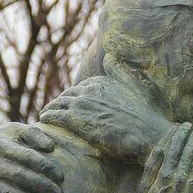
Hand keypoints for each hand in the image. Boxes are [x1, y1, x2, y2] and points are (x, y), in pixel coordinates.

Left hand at [39, 61, 171, 160]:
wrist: (149, 136)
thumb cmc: (146, 116)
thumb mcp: (137, 87)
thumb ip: (120, 71)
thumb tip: (109, 57)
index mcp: (101, 81)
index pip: (79, 89)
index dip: (73, 99)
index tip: (70, 109)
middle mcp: (89, 89)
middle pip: (65, 96)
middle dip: (59, 105)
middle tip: (53, 116)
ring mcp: (81, 104)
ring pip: (55, 104)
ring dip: (49, 111)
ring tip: (46, 120)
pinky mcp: (75, 119)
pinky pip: (52, 116)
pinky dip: (46, 119)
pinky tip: (44, 125)